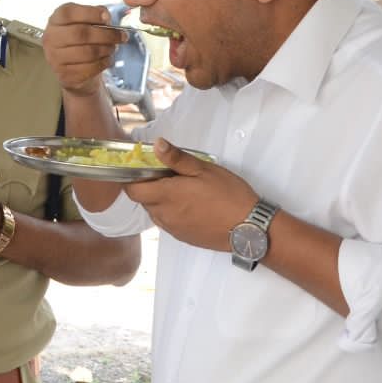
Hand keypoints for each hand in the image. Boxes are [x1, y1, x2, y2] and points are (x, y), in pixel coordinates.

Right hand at [42, 3, 125, 96]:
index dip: (90, 13)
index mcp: (55, 21)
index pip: (68, 13)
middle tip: (121, 36)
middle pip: (80, 33)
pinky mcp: (65, 75)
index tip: (107, 17)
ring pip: (87, 52)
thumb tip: (106, 16)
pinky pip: (89, 68)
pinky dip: (103, 63)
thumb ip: (94, 15)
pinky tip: (107, 59)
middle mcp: (51, 38)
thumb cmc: (80, 40)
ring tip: (113, 48)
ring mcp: (55, 58)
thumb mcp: (85, 22)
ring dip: (106, 50)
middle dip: (106, 34)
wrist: (72, 68)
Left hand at [123, 138, 257, 251]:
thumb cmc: (228, 195)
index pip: (133, 190)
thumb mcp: (204, 170)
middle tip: (168, 176)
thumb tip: (156, 145)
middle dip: (149, 187)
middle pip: (144, 200)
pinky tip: (190, 206)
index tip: (144, 169)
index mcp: (166, 196)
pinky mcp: (183, 237)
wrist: (248, 228)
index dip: (133, 179)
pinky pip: (168, 223)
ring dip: (160, 201)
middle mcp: (164, 215)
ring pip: (155, 212)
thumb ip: (177, 158)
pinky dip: (171, 213)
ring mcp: (173, 228)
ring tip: (181, 190)